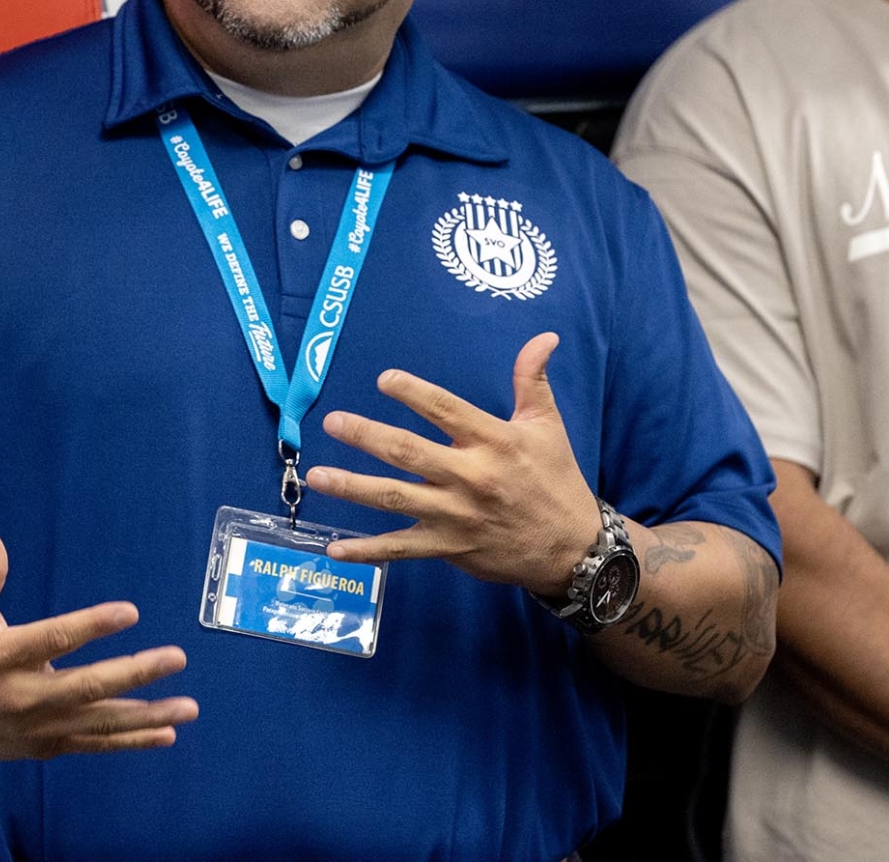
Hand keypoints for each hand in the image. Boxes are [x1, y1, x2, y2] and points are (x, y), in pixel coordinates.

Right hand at [0, 525, 197, 759]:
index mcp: (0, 656)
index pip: (54, 640)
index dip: (93, 626)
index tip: (132, 612)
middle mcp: (19, 697)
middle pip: (85, 687)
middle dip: (135, 673)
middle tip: (176, 658)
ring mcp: (32, 728)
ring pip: (96, 723)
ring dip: (145, 717)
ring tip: (187, 707)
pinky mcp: (39, 747)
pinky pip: (91, 744)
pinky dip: (128, 742)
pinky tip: (165, 735)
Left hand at [306, 332, 601, 594]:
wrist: (572, 548)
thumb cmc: (556, 479)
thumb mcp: (547, 425)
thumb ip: (533, 379)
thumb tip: (544, 337)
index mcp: (493, 442)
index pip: (447, 411)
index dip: (414, 394)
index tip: (384, 379)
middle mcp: (471, 478)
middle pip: (408, 453)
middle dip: (366, 436)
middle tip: (332, 421)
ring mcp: (456, 515)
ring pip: (395, 499)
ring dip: (352, 488)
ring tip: (316, 477)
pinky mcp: (449, 546)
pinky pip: (401, 549)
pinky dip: (367, 551)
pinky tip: (333, 547)